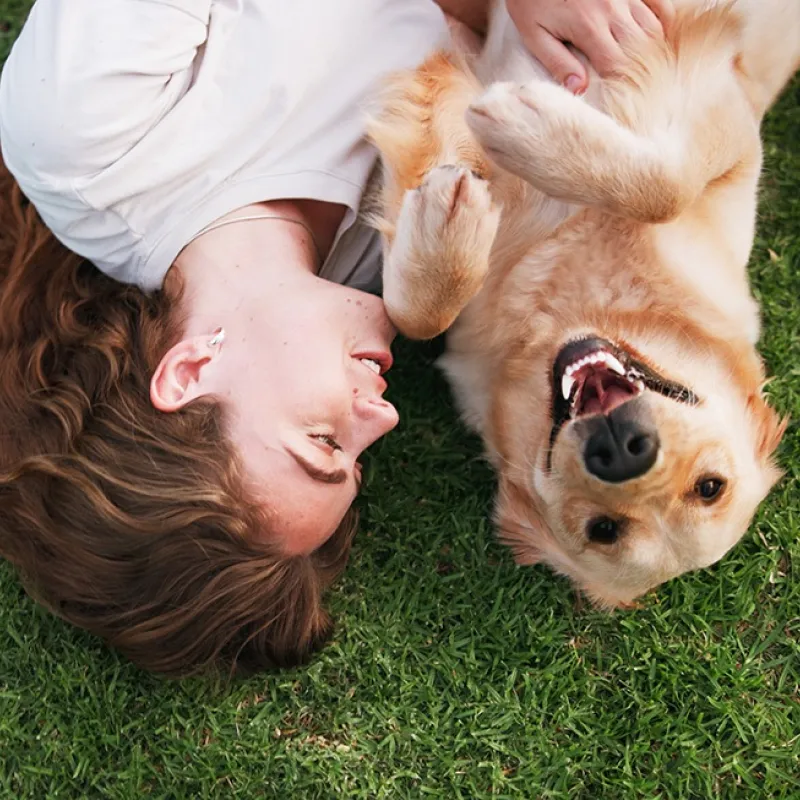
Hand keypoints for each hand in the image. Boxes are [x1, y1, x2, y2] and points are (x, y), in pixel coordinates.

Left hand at [506, 0, 674, 92]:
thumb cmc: (532, 0)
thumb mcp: (535, 34)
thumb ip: (557, 62)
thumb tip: (579, 90)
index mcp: (589, 28)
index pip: (616, 66)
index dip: (621, 85)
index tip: (619, 97)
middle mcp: (612, 11)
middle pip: (640, 50)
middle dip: (638, 71)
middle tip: (634, 87)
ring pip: (653, 28)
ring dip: (651, 50)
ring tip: (644, 68)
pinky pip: (659, 5)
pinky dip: (663, 22)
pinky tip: (655, 38)